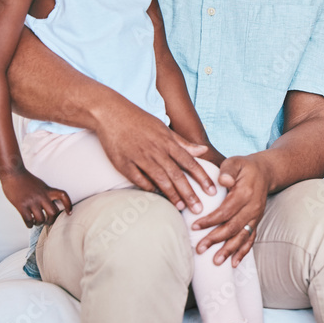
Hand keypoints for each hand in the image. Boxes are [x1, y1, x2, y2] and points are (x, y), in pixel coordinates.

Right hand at [0, 170, 71, 227]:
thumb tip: (50, 206)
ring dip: (39, 223)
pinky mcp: (21, 205)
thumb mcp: (41, 185)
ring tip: (37, 222)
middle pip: (53, 212)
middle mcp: (41, 196)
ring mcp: (31, 201)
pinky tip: (29, 224)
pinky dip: (29, 224)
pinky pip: (28, 220)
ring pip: (41, 219)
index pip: (63, 196)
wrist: (13, 174)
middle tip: (48, 221)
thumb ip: (46, 194)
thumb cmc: (26, 180)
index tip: (69, 213)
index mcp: (47, 190)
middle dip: (51, 220)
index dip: (68, 205)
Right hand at [94, 106, 213, 213]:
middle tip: (198, 209)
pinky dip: (148, 188)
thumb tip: (204, 150)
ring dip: (171, 194)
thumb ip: (184, 143)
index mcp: (168, 142)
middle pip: (176, 174)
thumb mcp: (164, 129)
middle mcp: (156, 150)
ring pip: (159, 179)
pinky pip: (138, 179)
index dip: (202, 177)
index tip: (212, 191)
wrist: (112, 114)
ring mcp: (139, 157)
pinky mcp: (123, 163)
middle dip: (189, 193)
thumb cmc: (141, 121)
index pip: (190, 162)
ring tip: (180, 207)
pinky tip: (156, 196)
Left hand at [191, 156, 269, 266]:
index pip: (226, 210)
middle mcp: (252, 207)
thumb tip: (222, 181)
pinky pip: (251, 238)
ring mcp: (255, 216)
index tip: (195, 227)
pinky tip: (234, 262)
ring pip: (242, 236)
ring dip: (229, 250)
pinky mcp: (256, 221)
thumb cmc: (245, 167)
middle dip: (215, 239)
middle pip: (233, 227)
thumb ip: (228, 169)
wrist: (266, 172)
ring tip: (216, 261)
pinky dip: (243, 251)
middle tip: (199, 248)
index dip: (211, 220)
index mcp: (245, 193)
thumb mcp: (236, 162)